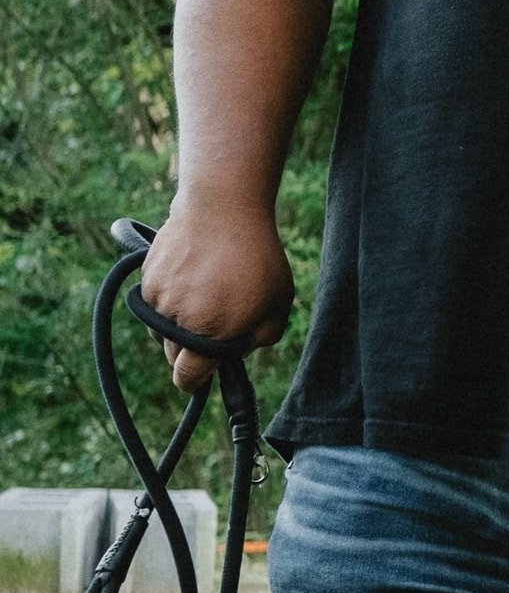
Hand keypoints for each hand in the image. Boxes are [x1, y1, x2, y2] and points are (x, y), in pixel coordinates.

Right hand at [135, 202, 293, 394]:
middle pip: (173, 355)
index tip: (196, 381)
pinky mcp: (147, 279)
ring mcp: (158, 300)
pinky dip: (169, 298)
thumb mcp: (277, 304)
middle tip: (214, 330)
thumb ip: (259, 338)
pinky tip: (192, 277)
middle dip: (191, 351)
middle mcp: (177, 323)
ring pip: (161, 329)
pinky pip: (154, 302)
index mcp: (210, 336)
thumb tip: (237, 352)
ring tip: (206, 295)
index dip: (192, 382)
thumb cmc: (257, 259)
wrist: (222, 210)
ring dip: (178, 324)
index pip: (188, 376)